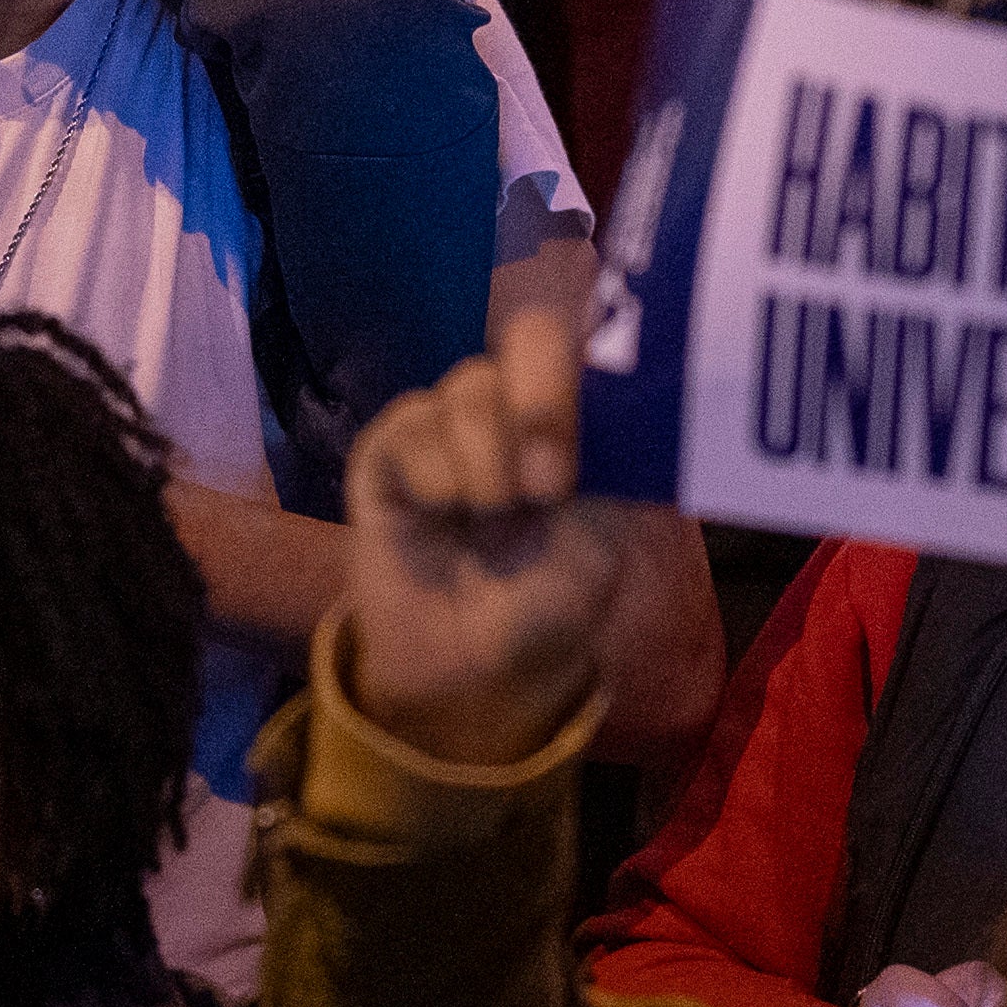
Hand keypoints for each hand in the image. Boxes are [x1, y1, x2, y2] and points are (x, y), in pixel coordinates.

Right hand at [337, 298, 628, 771]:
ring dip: (487, 462)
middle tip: (546, 484)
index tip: (586, 455)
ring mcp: (452, 422)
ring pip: (471, 385)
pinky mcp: (391, 448)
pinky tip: (440, 512)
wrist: (463, 672)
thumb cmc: (539, 611)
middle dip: (541, 401)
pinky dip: (434, 473)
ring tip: (489, 518)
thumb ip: (606, 488)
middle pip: (532, 334)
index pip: (591, 350)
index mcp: (577, 424)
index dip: (589, 383)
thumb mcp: (595, 560)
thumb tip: (615, 425)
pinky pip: (412, 422)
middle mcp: (516, 408)